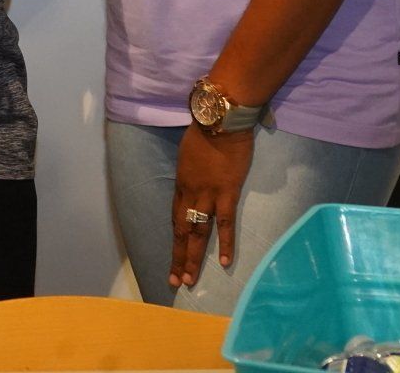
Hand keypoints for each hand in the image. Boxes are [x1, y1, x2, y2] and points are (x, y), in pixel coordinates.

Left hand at [170, 125, 254, 288]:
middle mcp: (189, 193)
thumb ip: (191, 172)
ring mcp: (207, 195)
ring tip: (190, 279)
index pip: (175, 218)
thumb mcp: (188, 154)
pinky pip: (224, 223)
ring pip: (197, 232)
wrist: (220, 120)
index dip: (174, 239)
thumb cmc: (206, 132)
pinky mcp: (226, 193)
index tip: (173, 257)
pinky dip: (225, 243)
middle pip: (181, 230)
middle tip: (175, 280)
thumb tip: (195, 183)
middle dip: (177, 256)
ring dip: (193, 257)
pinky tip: (224, 262)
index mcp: (181, 184)